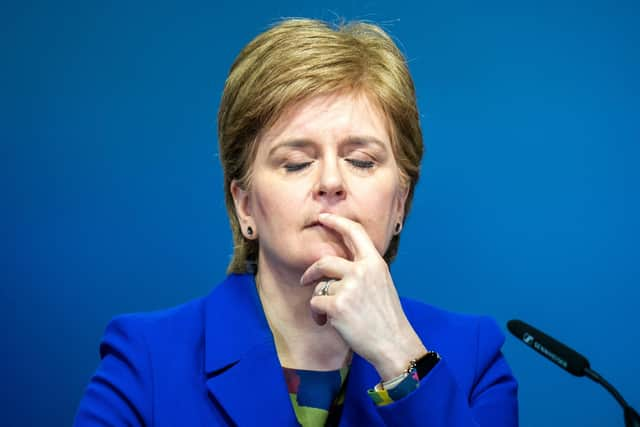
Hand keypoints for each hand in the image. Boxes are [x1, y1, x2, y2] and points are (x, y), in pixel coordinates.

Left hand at [300, 213, 426, 380]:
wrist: (394, 344)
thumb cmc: (386, 318)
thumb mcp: (381, 284)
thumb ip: (363, 270)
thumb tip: (337, 264)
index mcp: (374, 263)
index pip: (355, 232)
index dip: (336, 222)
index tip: (323, 217)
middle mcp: (362, 271)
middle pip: (324, 261)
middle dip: (311, 271)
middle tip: (304, 279)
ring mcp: (349, 287)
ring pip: (319, 286)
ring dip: (319, 300)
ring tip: (328, 315)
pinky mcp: (337, 305)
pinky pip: (315, 303)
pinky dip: (317, 315)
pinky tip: (327, 323)